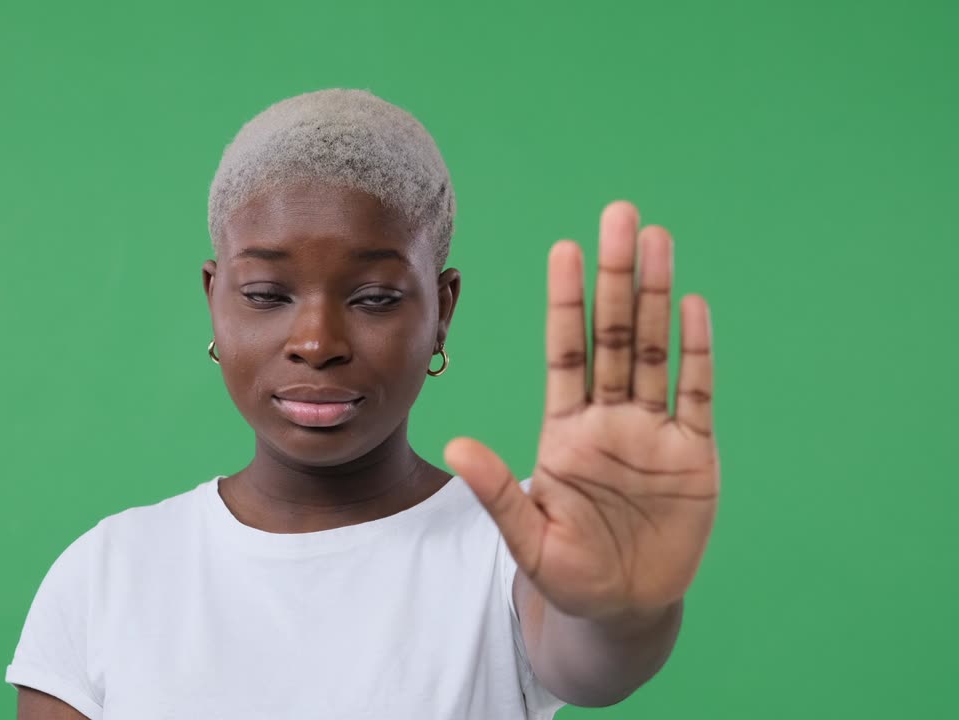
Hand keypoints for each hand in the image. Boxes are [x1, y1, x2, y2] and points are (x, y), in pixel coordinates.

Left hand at [445, 200, 719, 621]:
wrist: (622, 610)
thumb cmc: (568, 574)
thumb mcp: (527, 538)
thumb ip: (498, 492)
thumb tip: (453, 447)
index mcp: (565, 431)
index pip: (565, 351)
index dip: (565, 301)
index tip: (563, 249)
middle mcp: (609, 418)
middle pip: (614, 334)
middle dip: (617, 277)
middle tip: (620, 215)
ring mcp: (653, 432)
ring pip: (655, 351)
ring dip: (657, 295)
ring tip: (657, 238)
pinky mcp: (694, 455)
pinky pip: (696, 394)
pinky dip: (697, 352)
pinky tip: (693, 305)